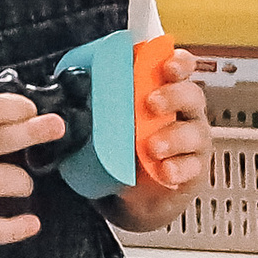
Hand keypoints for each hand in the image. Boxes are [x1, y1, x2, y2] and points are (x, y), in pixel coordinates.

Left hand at [108, 44, 209, 228]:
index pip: (179, 69)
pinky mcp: (193, 169)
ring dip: (174, 137)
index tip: (166, 66)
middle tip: (151, 103)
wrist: (134, 194)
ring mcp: (192, 141)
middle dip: (173, 95)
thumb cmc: (126, 147)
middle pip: (191, 95)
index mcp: (165, 92)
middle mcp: (184, 113)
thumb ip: (98, 105)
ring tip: (153, 146)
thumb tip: (63, 96)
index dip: (178, 63)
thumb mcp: (113, 122)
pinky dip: (178, 168)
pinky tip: (165, 171)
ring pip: (195, 133)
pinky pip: (192, 167)